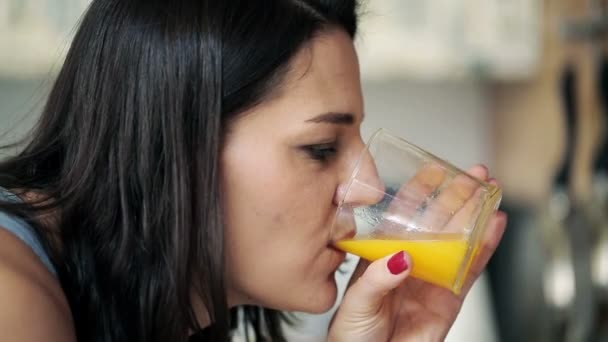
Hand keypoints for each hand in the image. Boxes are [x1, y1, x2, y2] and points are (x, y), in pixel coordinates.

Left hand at [328, 165, 506, 341]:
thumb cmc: (353, 335)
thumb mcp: (357, 300)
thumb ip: (379, 278)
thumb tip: (402, 259)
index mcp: (382, 254)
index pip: (404, 216)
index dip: (420, 192)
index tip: (434, 170)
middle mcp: (409, 261)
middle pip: (438, 222)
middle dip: (457, 197)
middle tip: (475, 175)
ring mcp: (432, 278)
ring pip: (458, 240)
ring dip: (475, 216)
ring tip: (490, 192)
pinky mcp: (450, 300)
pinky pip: (470, 270)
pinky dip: (484, 248)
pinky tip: (493, 227)